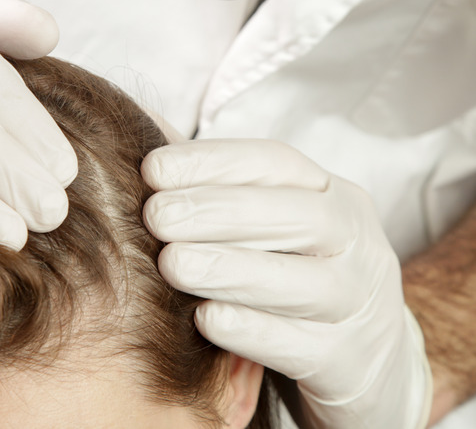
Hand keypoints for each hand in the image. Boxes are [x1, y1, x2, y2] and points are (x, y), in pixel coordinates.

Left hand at [142, 139, 430, 427]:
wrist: (369, 368)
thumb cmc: (297, 284)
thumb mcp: (274, 234)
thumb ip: (216, 194)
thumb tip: (147, 148)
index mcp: (337, 199)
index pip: (277, 164)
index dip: (213, 162)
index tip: (152, 168)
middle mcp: (360, 246)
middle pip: (298, 216)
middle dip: (218, 211)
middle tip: (156, 216)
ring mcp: (361, 307)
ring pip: (304, 282)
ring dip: (231, 268)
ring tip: (171, 264)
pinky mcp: (350, 364)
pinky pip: (300, 346)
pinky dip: (250, 330)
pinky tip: (205, 319)